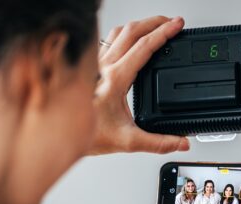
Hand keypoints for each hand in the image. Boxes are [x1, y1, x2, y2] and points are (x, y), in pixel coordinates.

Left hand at [90, 16, 189, 154]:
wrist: (61, 135)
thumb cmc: (86, 135)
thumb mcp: (127, 141)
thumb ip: (158, 143)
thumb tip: (180, 143)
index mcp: (115, 80)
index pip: (144, 47)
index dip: (163, 33)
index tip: (176, 26)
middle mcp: (103, 67)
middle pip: (132, 30)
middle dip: (155, 22)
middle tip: (171, 22)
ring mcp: (95, 65)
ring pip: (118, 32)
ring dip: (138, 26)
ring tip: (154, 27)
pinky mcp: (90, 68)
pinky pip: (107, 42)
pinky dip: (124, 36)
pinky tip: (129, 42)